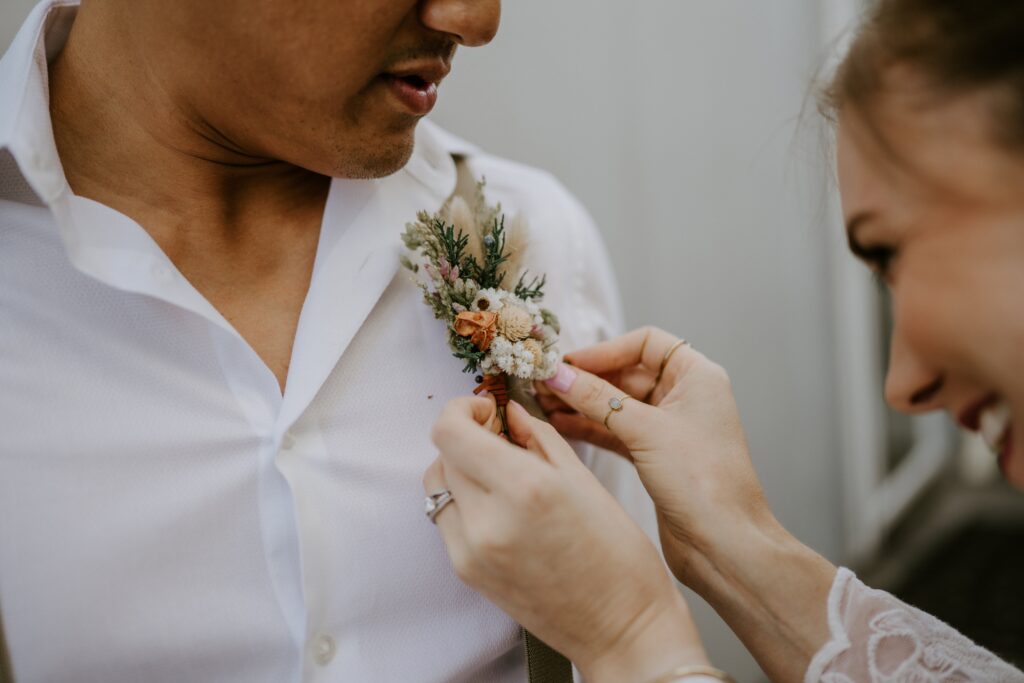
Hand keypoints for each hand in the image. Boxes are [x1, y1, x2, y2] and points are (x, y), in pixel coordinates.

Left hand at [425, 396, 708, 682]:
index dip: (462, 410)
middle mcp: (488, 520)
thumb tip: (510, 413)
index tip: (485, 409)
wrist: (621, 626)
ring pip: (438, 487)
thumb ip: (539, 438)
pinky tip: (498, 505)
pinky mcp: (467, 572)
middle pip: (443, 455)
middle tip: (499, 437)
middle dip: (468, 438)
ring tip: (498, 473)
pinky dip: (464, 502)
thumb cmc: (619, 556)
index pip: (450, 432)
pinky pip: (447, 520)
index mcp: (524, 487)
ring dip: (460, 469)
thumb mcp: (585, 480)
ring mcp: (471, 551)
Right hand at [539, 327, 772, 579]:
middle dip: (586, 378)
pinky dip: (590, 427)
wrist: (724, 544)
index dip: (605, 350)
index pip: (645, 343)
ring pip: (618, 404)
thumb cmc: (702, 480)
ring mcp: (670, 428)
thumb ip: (597, 399)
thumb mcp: (645, 430)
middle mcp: (685, 397)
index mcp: (697, 377)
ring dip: (582, 403)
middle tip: (543, 383)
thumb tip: (558, 374)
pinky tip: (559, 424)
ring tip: (541, 402)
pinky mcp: (656, 456)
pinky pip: (617, 431)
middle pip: (627, 373)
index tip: (569, 363)